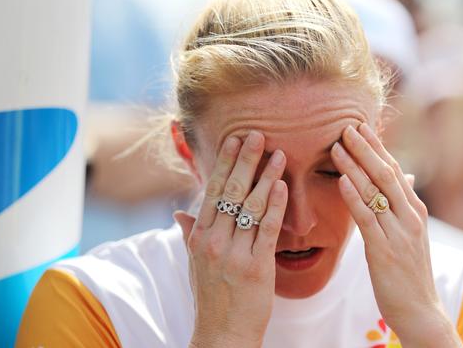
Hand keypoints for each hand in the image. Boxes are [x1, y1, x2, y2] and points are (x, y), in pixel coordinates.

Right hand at [174, 131, 287, 347]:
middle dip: (245, 160)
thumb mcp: (194, 264)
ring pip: (252, 206)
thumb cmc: (211, 297)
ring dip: (266, 176)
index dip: (225, 163)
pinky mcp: (256, 267)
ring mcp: (234, 253)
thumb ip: (189, 235)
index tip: (234, 139)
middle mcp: (214, 241)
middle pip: (232, 191)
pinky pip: (267, 229)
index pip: (213, 190)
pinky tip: (283, 186)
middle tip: (257, 134)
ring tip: (278, 154)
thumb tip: (179, 214)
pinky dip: (276, 205)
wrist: (222, 334)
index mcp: (199, 237)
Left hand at [331, 123, 462, 347]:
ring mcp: (399, 233)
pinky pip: (368, 218)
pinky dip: (354, 197)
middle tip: (346, 125)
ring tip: (337, 145)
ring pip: (376, 191)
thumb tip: (405, 177)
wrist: (421, 311)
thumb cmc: (410, 273)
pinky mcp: (385, 250)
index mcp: (415, 211)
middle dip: (366, 148)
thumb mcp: (412, 235)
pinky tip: (341, 180)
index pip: (394, 170)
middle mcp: (410, 216)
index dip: (377, 148)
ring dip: (355, 166)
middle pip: (387, 173)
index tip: (360, 126)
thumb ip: (405, 204)